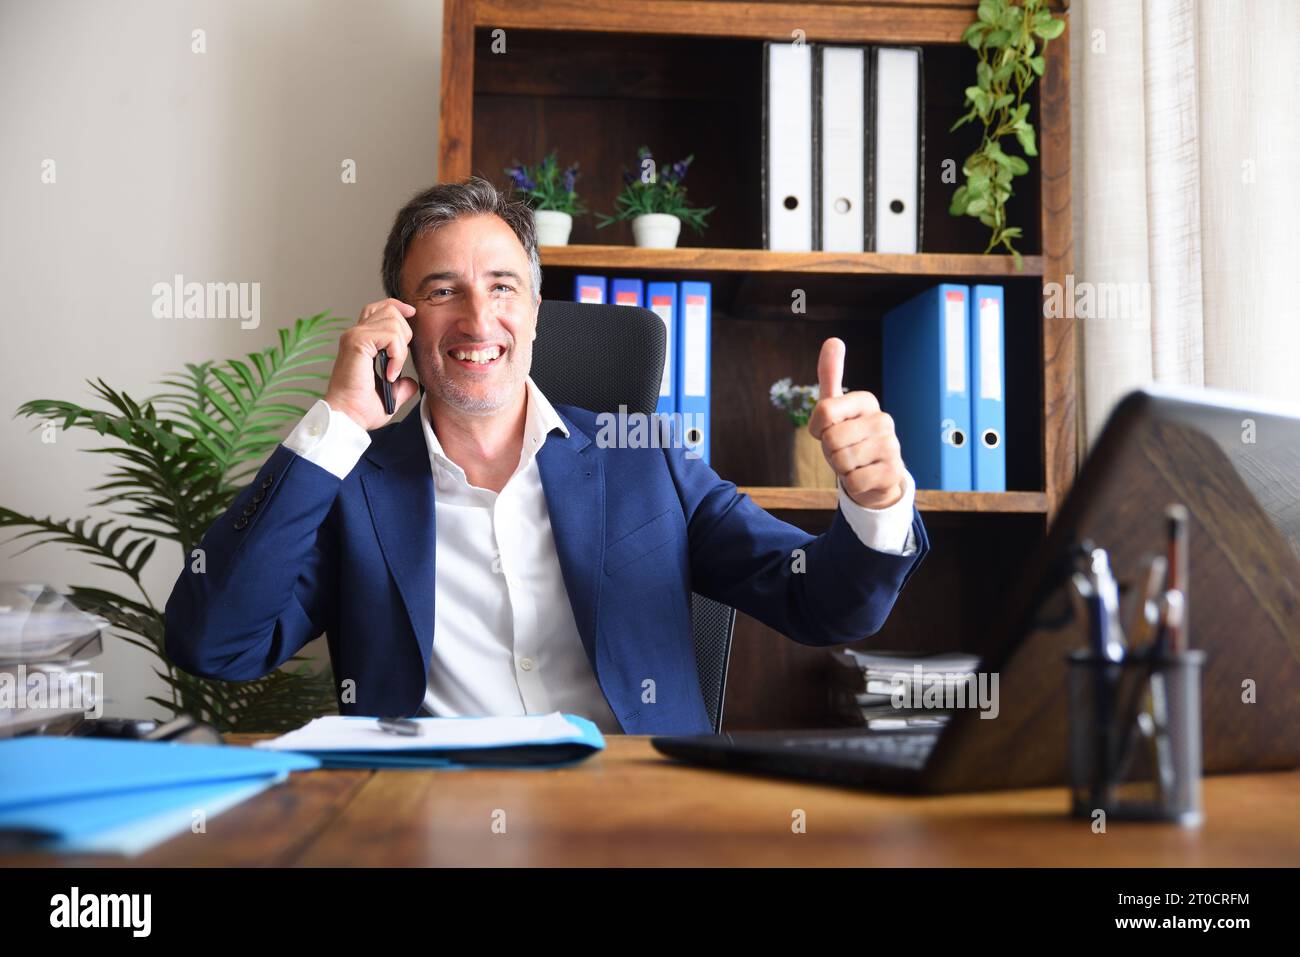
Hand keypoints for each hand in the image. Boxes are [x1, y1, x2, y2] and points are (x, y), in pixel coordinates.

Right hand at [324, 298, 420, 429]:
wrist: (348, 417)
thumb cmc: (361, 409)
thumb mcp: (389, 395)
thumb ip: (401, 385)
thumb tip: (411, 382)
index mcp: (361, 341)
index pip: (379, 309)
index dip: (397, 307)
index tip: (411, 314)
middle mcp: (355, 334)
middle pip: (390, 309)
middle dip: (405, 334)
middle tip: (396, 363)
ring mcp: (354, 336)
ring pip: (394, 322)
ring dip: (401, 349)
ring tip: (392, 371)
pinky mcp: (357, 341)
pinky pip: (391, 336)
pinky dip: (397, 355)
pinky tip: (389, 373)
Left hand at [808, 337, 905, 508]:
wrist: (873, 476)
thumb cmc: (848, 439)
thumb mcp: (834, 408)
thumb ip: (830, 375)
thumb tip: (833, 340)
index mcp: (867, 400)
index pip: (823, 410)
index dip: (817, 428)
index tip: (829, 430)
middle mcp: (883, 419)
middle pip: (831, 439)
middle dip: (830, 451)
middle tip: (843, 451)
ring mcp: (893, 446)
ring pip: (842, 461)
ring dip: (841, 468)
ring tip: (854, 463)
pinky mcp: (894, 472)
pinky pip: (854, 481)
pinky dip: (852, 484)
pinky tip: (864, 477)